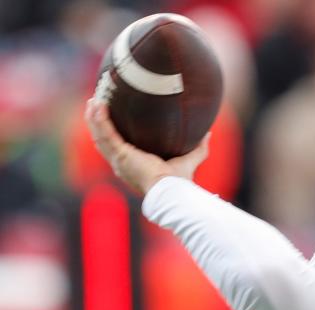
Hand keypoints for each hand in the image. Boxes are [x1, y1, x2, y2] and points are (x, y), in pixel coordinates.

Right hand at [84, 99, 209, 194]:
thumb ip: (199, 148)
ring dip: (94, 118)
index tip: (109, 118)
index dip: (110, 134)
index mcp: (132, 166)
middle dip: (97, 122)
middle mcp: (121, 164)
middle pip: (102, 140)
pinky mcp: (120, 156)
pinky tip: (98, 105)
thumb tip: (208, 133)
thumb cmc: (179, 182)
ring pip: (99, 136)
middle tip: (96, 103)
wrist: (172, 191)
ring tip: (93, 100)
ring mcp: (118, 161)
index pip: (116, 148)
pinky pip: (105, 134)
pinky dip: (100, 120)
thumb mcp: (189, 160)